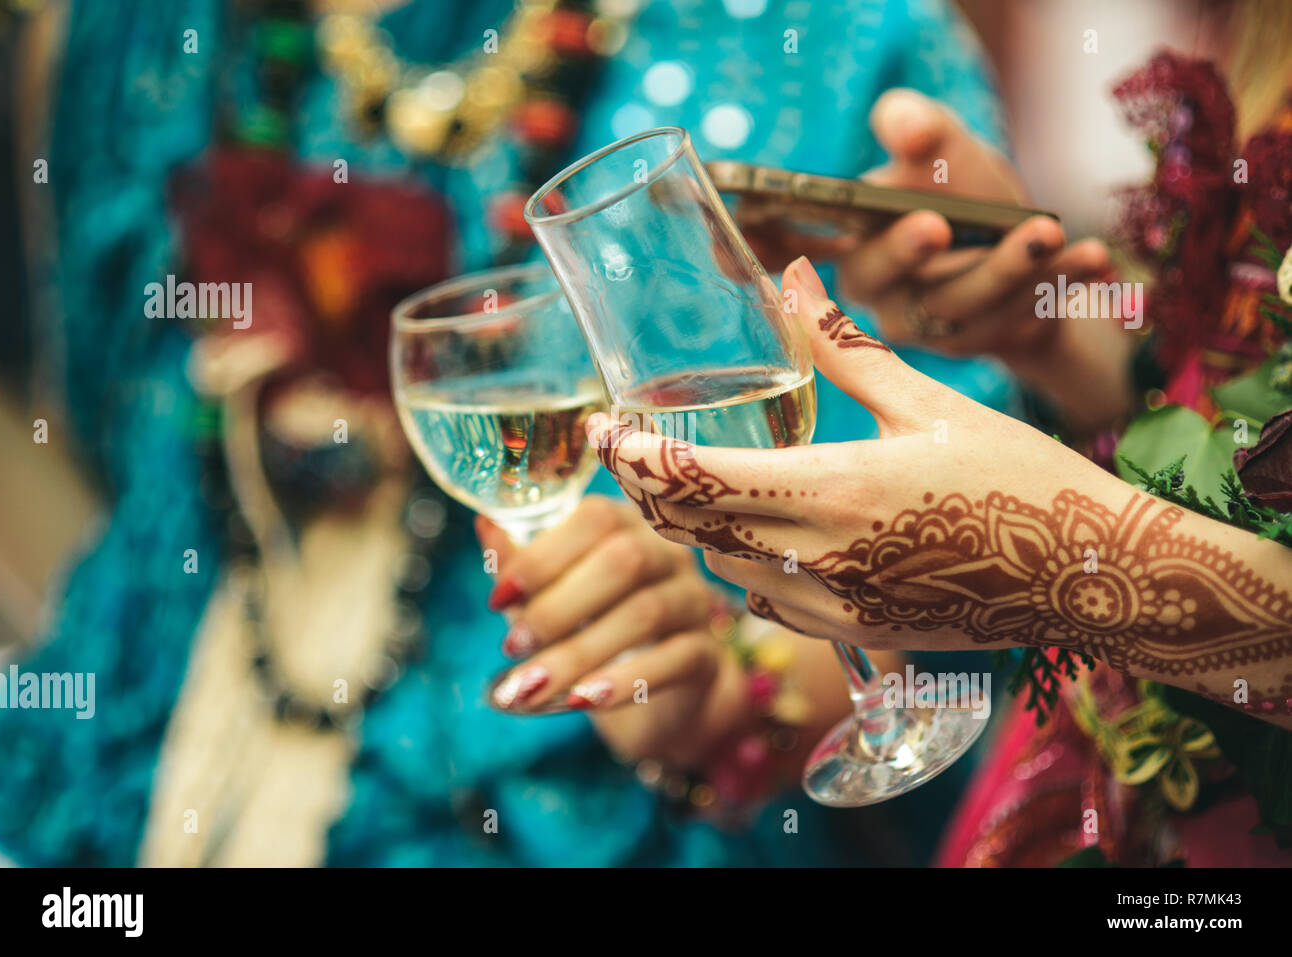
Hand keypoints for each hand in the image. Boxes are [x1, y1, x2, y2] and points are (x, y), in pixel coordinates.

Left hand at [477, 496, 747, 764]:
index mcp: (628, 525)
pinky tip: (582, 701)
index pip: (596, 517)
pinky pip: (674, 660)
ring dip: (579, 652)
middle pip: (625, 560)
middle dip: (559, 606)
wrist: (649, 702)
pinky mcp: (706, 654)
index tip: (499, 596)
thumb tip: (485, 525)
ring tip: (531, 686)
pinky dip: (624, 681)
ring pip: (645, 612)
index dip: (545, 553)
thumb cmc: (590, 633)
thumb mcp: (547, 601)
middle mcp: (668, 554)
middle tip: (513, 646)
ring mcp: (694, 601)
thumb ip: (521, 566)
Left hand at [589, 257, 1291, 726]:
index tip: (601, 429)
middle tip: (632, 450)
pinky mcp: (854, 635)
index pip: (691, 478)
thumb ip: (845, 346)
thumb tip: (795, 277)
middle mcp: (820, 558)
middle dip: (646, 489)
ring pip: (719, 568)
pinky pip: (763, 602)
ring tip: (698, 482)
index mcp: (835, 487)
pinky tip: (763, 533)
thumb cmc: (1021, 476)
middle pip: (686, 528)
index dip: (630, 455)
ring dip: (694, 527)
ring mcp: (834, 607)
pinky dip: (741, 565)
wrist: (1091, 576)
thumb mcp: (928, 401)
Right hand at [742, 89, 1110, 364]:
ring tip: (1048, 229)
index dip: (754, 253)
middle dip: (910, 254)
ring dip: (1010, 267)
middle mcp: (886, 296)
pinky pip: (1032, 315)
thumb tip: (900, 118)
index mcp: (854, 250)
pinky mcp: (997, 340)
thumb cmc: (970, 197)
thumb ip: (924, 132)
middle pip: (884, 282)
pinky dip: (1071, 284)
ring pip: (964, 305)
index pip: (791, 250)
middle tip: (935, 223)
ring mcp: (942, 326)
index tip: (730, 250)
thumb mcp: (949, 154)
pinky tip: (1102, 262)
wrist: (1037, 257)